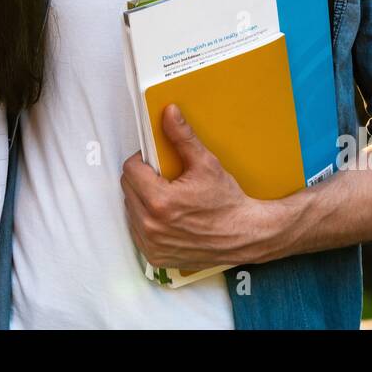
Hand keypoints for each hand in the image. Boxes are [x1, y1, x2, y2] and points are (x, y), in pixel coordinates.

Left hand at [121, 104, 281, 269]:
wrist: (244, 235)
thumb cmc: (227, 203)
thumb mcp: (206, 164)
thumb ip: (182, 137)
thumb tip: (169, 113)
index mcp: (160, 201)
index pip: (130, 170)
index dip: (142, 161)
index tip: (156, 162)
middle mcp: (152, 226)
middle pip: (127, 189)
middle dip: (142, 179)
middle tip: (165, 178)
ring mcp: (152, 244)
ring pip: (130, 210)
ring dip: (142, 200)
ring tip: (167, 197)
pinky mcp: (155, 257)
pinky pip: (138, 231)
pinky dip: (147, 221)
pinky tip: (166, 215)